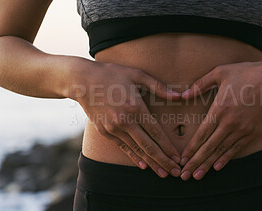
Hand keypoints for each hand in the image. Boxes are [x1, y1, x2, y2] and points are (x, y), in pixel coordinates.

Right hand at [68, 60, 181, 177]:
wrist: (82, 80)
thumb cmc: (112, 74)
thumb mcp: (137, 75)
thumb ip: (159, 87)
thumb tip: (179, 95)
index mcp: (135, 107)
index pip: (156, 132)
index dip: (168, 147)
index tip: (178, 157)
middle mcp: (124, 121)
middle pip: (148, 146)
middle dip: (163, 161)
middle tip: (176, 172)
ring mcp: (113, 128)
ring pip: (136, 150)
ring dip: (151, 163)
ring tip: (163, 174)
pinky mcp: (105, 132)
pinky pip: (123, 147)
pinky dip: (134, 157)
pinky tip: (144, 166)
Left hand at [179, 61, 261, 179]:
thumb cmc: (247, 73)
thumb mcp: (220, 72)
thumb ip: (200, 84)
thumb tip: (182, 95)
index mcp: (220, 109)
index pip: (202, 134)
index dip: (191, 149)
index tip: (181, 160)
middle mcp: (230, 123)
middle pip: (209, 147)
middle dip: (195, 163)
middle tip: (184, 176)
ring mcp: (242, 130)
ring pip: (221, 151)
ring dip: (208, 165)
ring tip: (197, 176)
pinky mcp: (252, 133)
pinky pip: (236, 149)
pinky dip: (226, 159)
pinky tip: (217, 167)